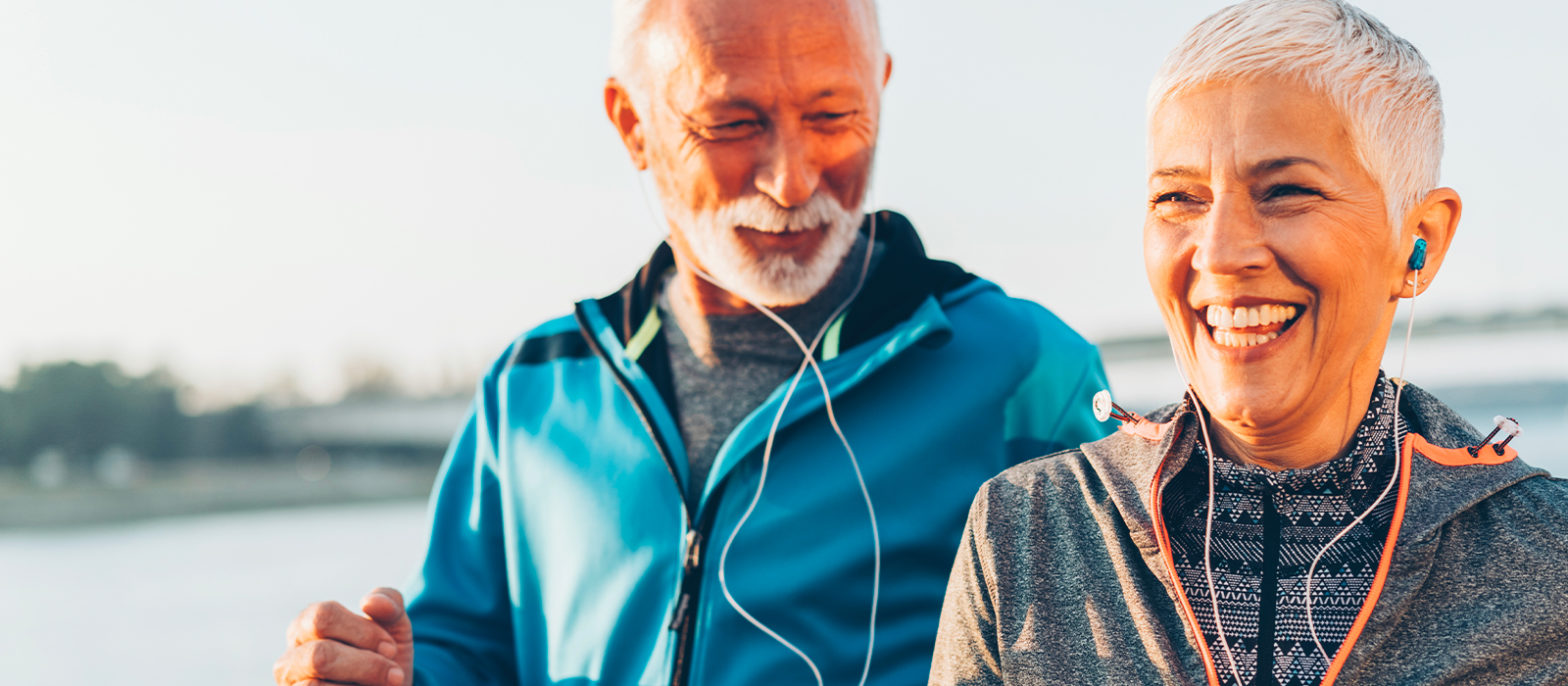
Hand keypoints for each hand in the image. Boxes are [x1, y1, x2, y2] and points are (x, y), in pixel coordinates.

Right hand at [275, 587, 413, 685]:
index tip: (391, 649)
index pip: (324, 617)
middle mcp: (290, 656)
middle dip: (366, 665)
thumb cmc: (384, 655)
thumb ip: (388, 603)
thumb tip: (370, 602)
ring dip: (360, 684)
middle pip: (319, 654)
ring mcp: (291, 685)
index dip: (363, 632)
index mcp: (306, 625)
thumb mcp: (393, 625)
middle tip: (394, 674)